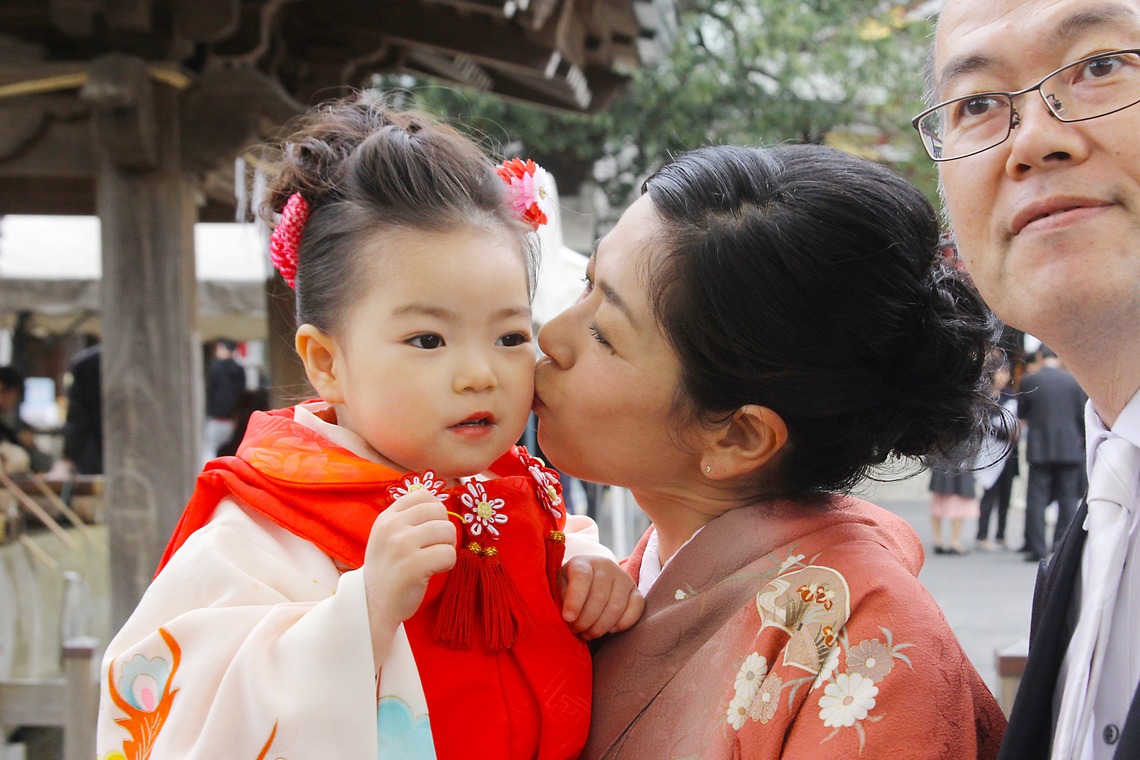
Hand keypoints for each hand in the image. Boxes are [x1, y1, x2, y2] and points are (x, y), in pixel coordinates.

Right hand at [363, 489, 456, 657]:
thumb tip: (439, 503)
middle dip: (444, 530)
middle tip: (432, 548)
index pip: (424, 494)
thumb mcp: (387, 537)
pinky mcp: (414, 566)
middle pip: (440, 511)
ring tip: (432, 560)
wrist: (373, 606)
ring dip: (447, 547)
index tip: (429, 530)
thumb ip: (407, 518)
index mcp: (387, 517)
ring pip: (448, 531)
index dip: (435, 511)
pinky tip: (433, 571)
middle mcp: (393, 527)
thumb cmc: (387, 571)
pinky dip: (448, 564)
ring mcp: (402, 545)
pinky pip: (449, 554)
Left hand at [560, 555, 644, 639]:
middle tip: (576, 630)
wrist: (590, 580)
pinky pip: (636, 609)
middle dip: (586, 620)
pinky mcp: (636, 591)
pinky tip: (609, 630)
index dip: (575, 600)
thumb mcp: (560, 588)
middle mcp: (605, 566)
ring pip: (616, 606)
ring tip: (588, 634)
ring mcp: (623, 577)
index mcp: (583, 562)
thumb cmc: (570, 588)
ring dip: (601, 627)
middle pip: (599, 596)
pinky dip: (622, 624)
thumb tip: (568, 619)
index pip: (581, 577)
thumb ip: (562, 600)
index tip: (567, 618)